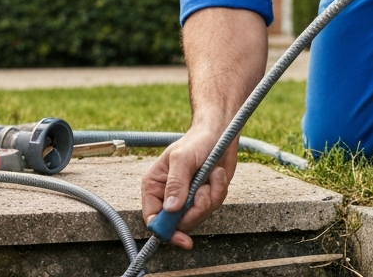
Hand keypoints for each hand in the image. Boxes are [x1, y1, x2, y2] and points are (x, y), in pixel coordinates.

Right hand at [140, 125, 237, 248]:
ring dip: (209, 197)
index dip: (165, 231)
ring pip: (197, 217)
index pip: (152, 218)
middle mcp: (168, 196)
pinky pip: (212, 207)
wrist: (220, 133)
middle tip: (204, 191)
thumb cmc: (196, 141)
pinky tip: (217, 176)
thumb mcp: (183, 158)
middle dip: (195, 210)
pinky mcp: (204, 198)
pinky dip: (218, 191)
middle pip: (178, 224)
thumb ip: (176, 183)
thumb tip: (170, 209)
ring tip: (210, 176)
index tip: (182, 239)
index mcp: (154, 186)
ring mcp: (187, 199)